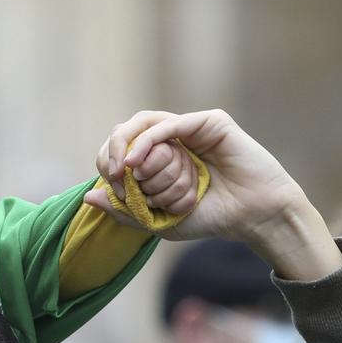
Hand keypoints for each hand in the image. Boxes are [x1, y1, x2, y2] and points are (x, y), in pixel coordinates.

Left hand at [84, 109, 341, 281]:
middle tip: (111, 173)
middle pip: (130, 130)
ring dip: (128, 144)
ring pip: (146, 123)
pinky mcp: (209, 122)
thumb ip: (124, 209)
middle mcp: (175, 139)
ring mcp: (192, 128)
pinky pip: (169, 125)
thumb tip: (88, 194)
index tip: (110, 187)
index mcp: (163, 157)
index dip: (109, 162)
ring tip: (122, 167)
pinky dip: (148, 141)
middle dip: (113, 149)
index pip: (124, 148)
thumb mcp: (158, 220)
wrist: (253, 216)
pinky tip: (136, 160)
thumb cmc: (211, 218)